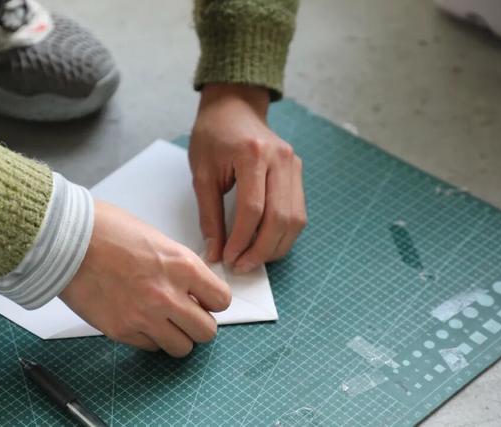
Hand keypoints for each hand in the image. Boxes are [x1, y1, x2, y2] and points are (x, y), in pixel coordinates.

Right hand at [59, 201, 230, 356]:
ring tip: (163, 322)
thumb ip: (178, 266)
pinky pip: (150, 348)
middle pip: (207, 332)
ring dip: (176, 336)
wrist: (66, 240)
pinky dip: (149, 339)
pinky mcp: (121, 331)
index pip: (221, 300)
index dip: (214, 301)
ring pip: (182, 348)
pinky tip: (138, 320)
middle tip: (186, 315)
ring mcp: (144, 316)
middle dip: (199, 324)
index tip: (205, 300)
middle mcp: (168, 294)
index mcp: (181, 265)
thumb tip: (191, 286)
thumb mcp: (157, 239)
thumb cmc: (105, 230)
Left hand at [189, 83, 306, 273]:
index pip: (253, 209)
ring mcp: (294, 165)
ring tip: (253, 259)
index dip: (241, 240)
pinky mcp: (298, 172)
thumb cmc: (213, 136)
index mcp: (253, 154)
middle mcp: (281, 159)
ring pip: (294, 219)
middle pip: (279, 217)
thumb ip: (209, 214)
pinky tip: (266, 244)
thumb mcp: (202, 173)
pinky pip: (298, 212)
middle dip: (260, 249)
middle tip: (241, 266)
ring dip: (275, 246)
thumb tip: (214, 251)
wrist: (234, 108)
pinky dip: (284, 234)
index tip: (227, 258)